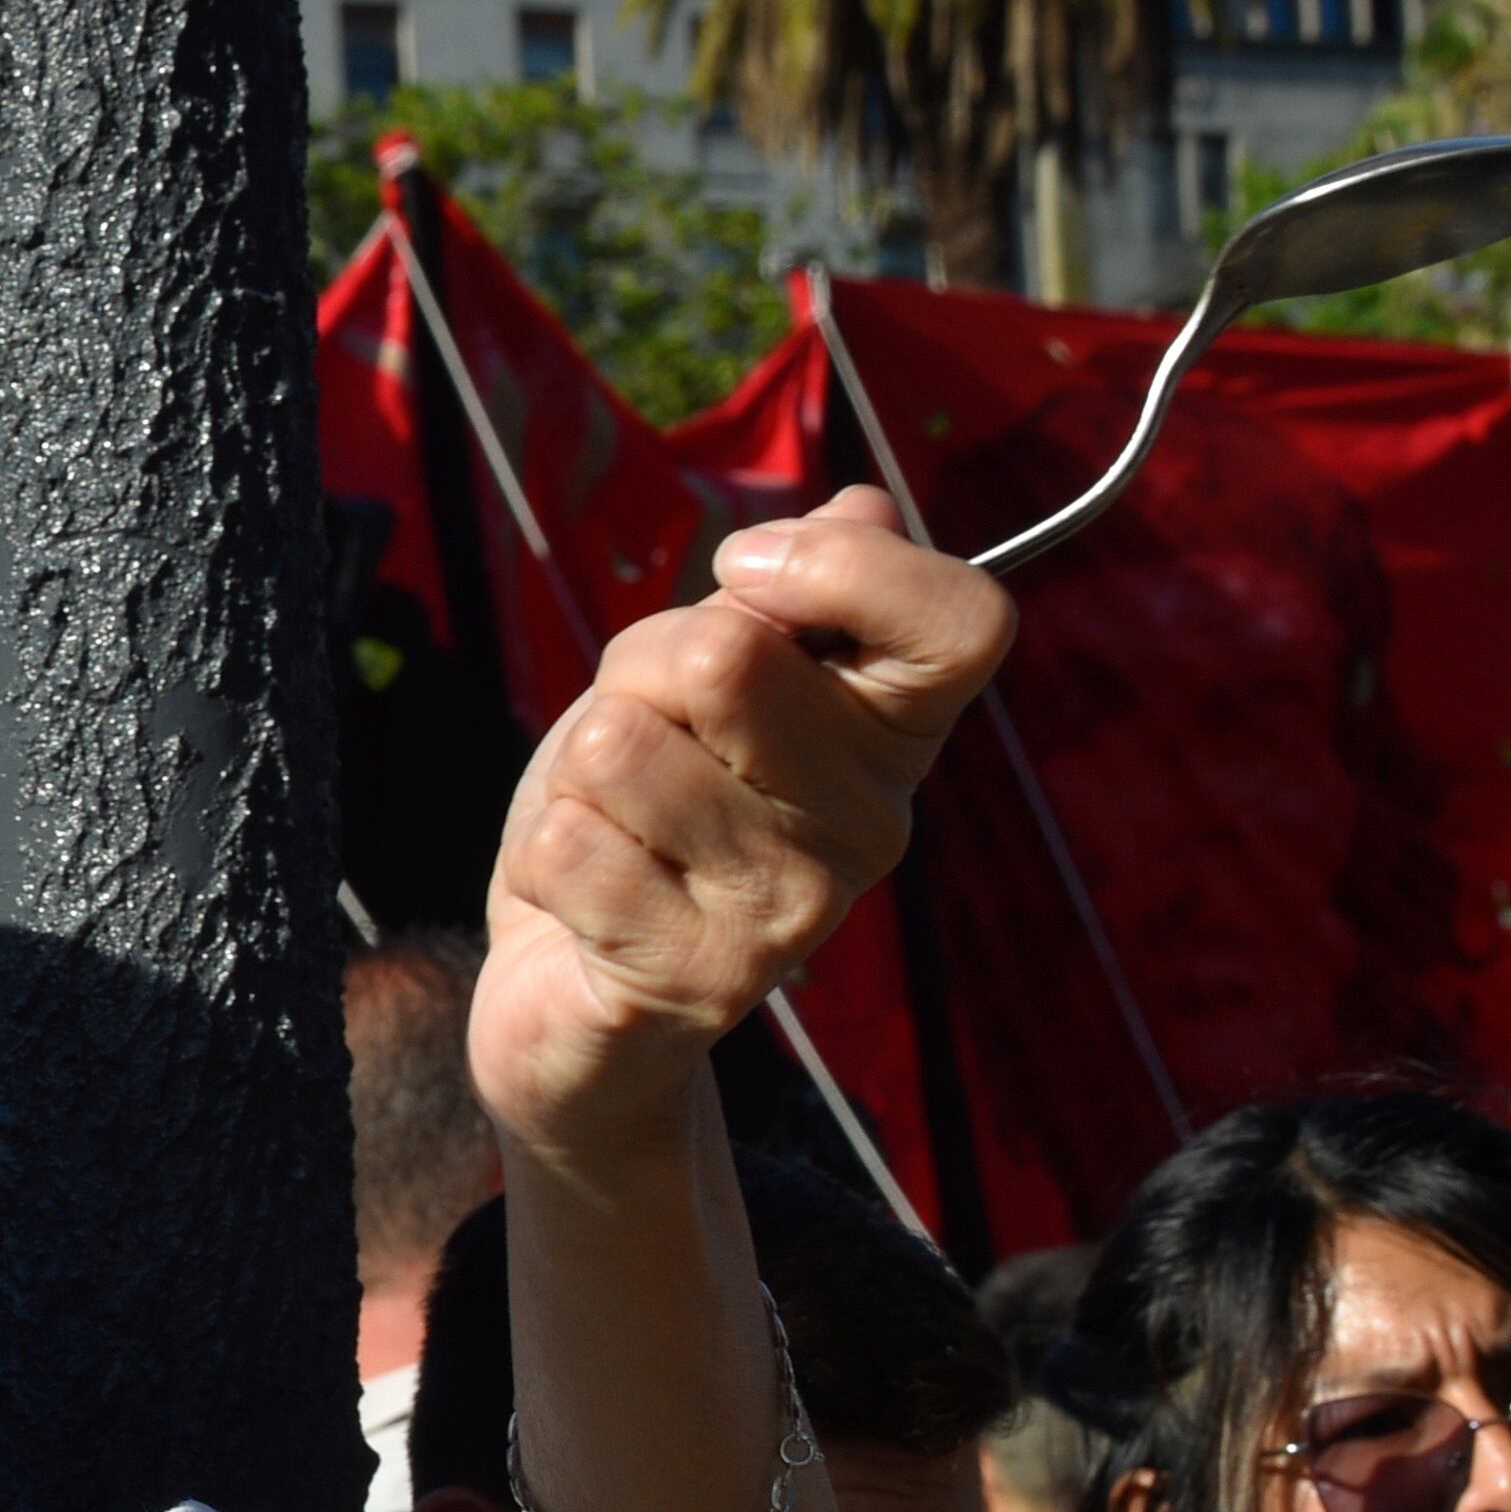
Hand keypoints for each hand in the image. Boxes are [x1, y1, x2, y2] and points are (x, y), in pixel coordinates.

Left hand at [472, 489, 1010, 1169]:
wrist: (576, 1005)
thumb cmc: (645, 812)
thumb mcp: (701, 681)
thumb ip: (780, 599)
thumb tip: (863, 506)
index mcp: (896, 733)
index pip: (965, 617)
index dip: (841, 566)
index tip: (746, 575)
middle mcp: (872, 825)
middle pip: (727, 651)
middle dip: (635, 674)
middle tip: (642, 744)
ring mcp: (793, 910)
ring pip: (620, 742)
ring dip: (577, 776)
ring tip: (613, 830)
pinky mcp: (697, 978)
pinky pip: (566, 840)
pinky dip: (545, 855)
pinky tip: (586, 905)